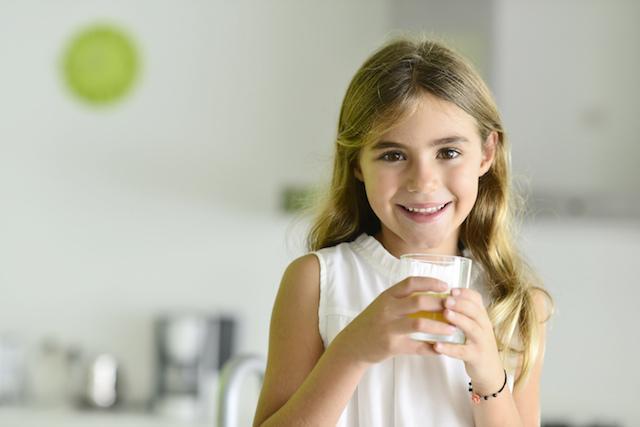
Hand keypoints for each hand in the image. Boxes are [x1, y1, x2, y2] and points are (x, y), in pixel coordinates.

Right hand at [333, 276, 457, 364]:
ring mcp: (388, 327)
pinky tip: (440, 349)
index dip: (430, 282)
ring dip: (439, 326)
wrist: (353, 344)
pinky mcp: (390, 345)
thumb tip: (432, 294)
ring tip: (453, 329)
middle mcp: (387, 309)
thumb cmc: (373, 322)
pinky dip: (430, 348)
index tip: (446, 285)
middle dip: (440, 303)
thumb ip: (403, 299)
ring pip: (419, 324)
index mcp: (387, 296)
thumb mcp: (384, 304)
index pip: (411, 282)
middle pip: (419, 301)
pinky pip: (415, 347)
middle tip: (455, 307)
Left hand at [432, 287, 503, 393]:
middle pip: (475, 311)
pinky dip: (450, 348)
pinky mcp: (476, 357)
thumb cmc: (476, 344)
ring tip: (445, 314)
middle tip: (446, 299)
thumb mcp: (474, 325)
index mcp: (481, 317)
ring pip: (472, 328)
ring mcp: (481, 342)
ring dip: (458, 320)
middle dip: (460, 304)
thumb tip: (443, 296)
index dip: (465, 293)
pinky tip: (437, 345)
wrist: (490, 371)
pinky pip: (462, 352)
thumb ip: (464, 312)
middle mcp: (484, 327)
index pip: (477, 300)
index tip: (451, 289)